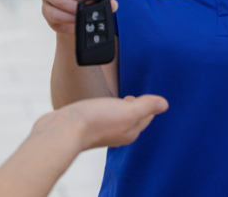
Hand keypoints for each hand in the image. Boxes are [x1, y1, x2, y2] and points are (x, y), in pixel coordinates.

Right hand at [40, 95, 167, 150]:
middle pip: (131, 118)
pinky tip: (98, 104)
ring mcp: (100, 130)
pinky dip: (103, 108)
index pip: (146, 116)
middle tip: (134, 95)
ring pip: (115, 117)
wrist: (63, 131)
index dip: (149, 104)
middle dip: (135, 107)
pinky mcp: (86, 125)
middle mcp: (116, 133)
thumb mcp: (127, 111)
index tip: (148, 94)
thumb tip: (164, 104)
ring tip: (118, 98)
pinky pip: (100, 115)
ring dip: (118, 107)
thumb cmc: (95, 121)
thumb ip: (145, 106)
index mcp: (130, 131)